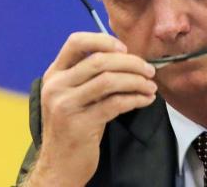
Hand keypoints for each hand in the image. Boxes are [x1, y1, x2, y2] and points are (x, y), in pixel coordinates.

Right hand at [26, 32, 156, 186]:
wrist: (60, 165)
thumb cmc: (75, 124)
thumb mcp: (75, 95)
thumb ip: (91, 75)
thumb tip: (129, 57)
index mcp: (55, 73)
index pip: (76, 41)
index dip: (103, 40)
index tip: (125, 49)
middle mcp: (56, 85)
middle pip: (100, 60)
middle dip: (131, 63)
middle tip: (150, 70)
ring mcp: (65, 105)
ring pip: (109, 80)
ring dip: (137, 81)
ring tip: (151, 86)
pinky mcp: (79, 124)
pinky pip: (116, 103)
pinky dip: (136, 98)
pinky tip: (146, 99)